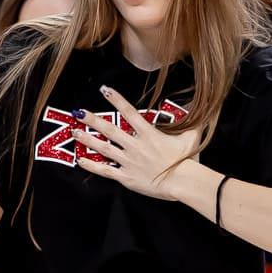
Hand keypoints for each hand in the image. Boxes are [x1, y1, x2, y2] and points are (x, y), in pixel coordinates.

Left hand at [76, 85, 203, 201]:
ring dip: (87, 139)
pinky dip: (92, 166)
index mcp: (148, 134)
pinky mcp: (126, 177)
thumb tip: (197, 104)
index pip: (129, 112)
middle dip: (92, 120)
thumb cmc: (188, 160)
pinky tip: (80, 160)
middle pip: (110, 129)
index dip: (116, 100)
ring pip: (103, 148)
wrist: (183, 182)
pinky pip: (105, 170)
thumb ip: (191, 119)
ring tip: (74, 132)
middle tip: (78, 112)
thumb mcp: (191, 135)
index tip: (104, 90)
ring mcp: (128, 161)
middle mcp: (135, 145)